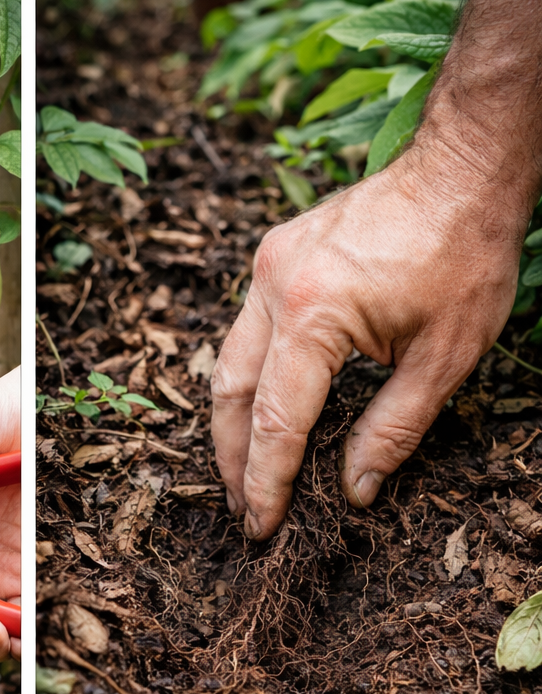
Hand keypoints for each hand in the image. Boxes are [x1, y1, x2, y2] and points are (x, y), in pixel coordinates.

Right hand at [211, 145, 525, 539]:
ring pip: (229, 361)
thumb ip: (393, 428)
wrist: (462, 169)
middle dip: (232, 458)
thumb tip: (354, 488)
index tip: (262, 524)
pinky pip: (248, 329)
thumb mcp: (444, 358)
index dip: (267, 481)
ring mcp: (267, 267)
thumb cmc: (464, 254)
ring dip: (233, 419)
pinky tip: (265, 402)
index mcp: (313, 315)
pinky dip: (251, 375)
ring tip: (245, 466)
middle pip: (231, 394)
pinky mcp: (273, 256)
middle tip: (243, 506)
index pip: (276, 421)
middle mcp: (274, 289)